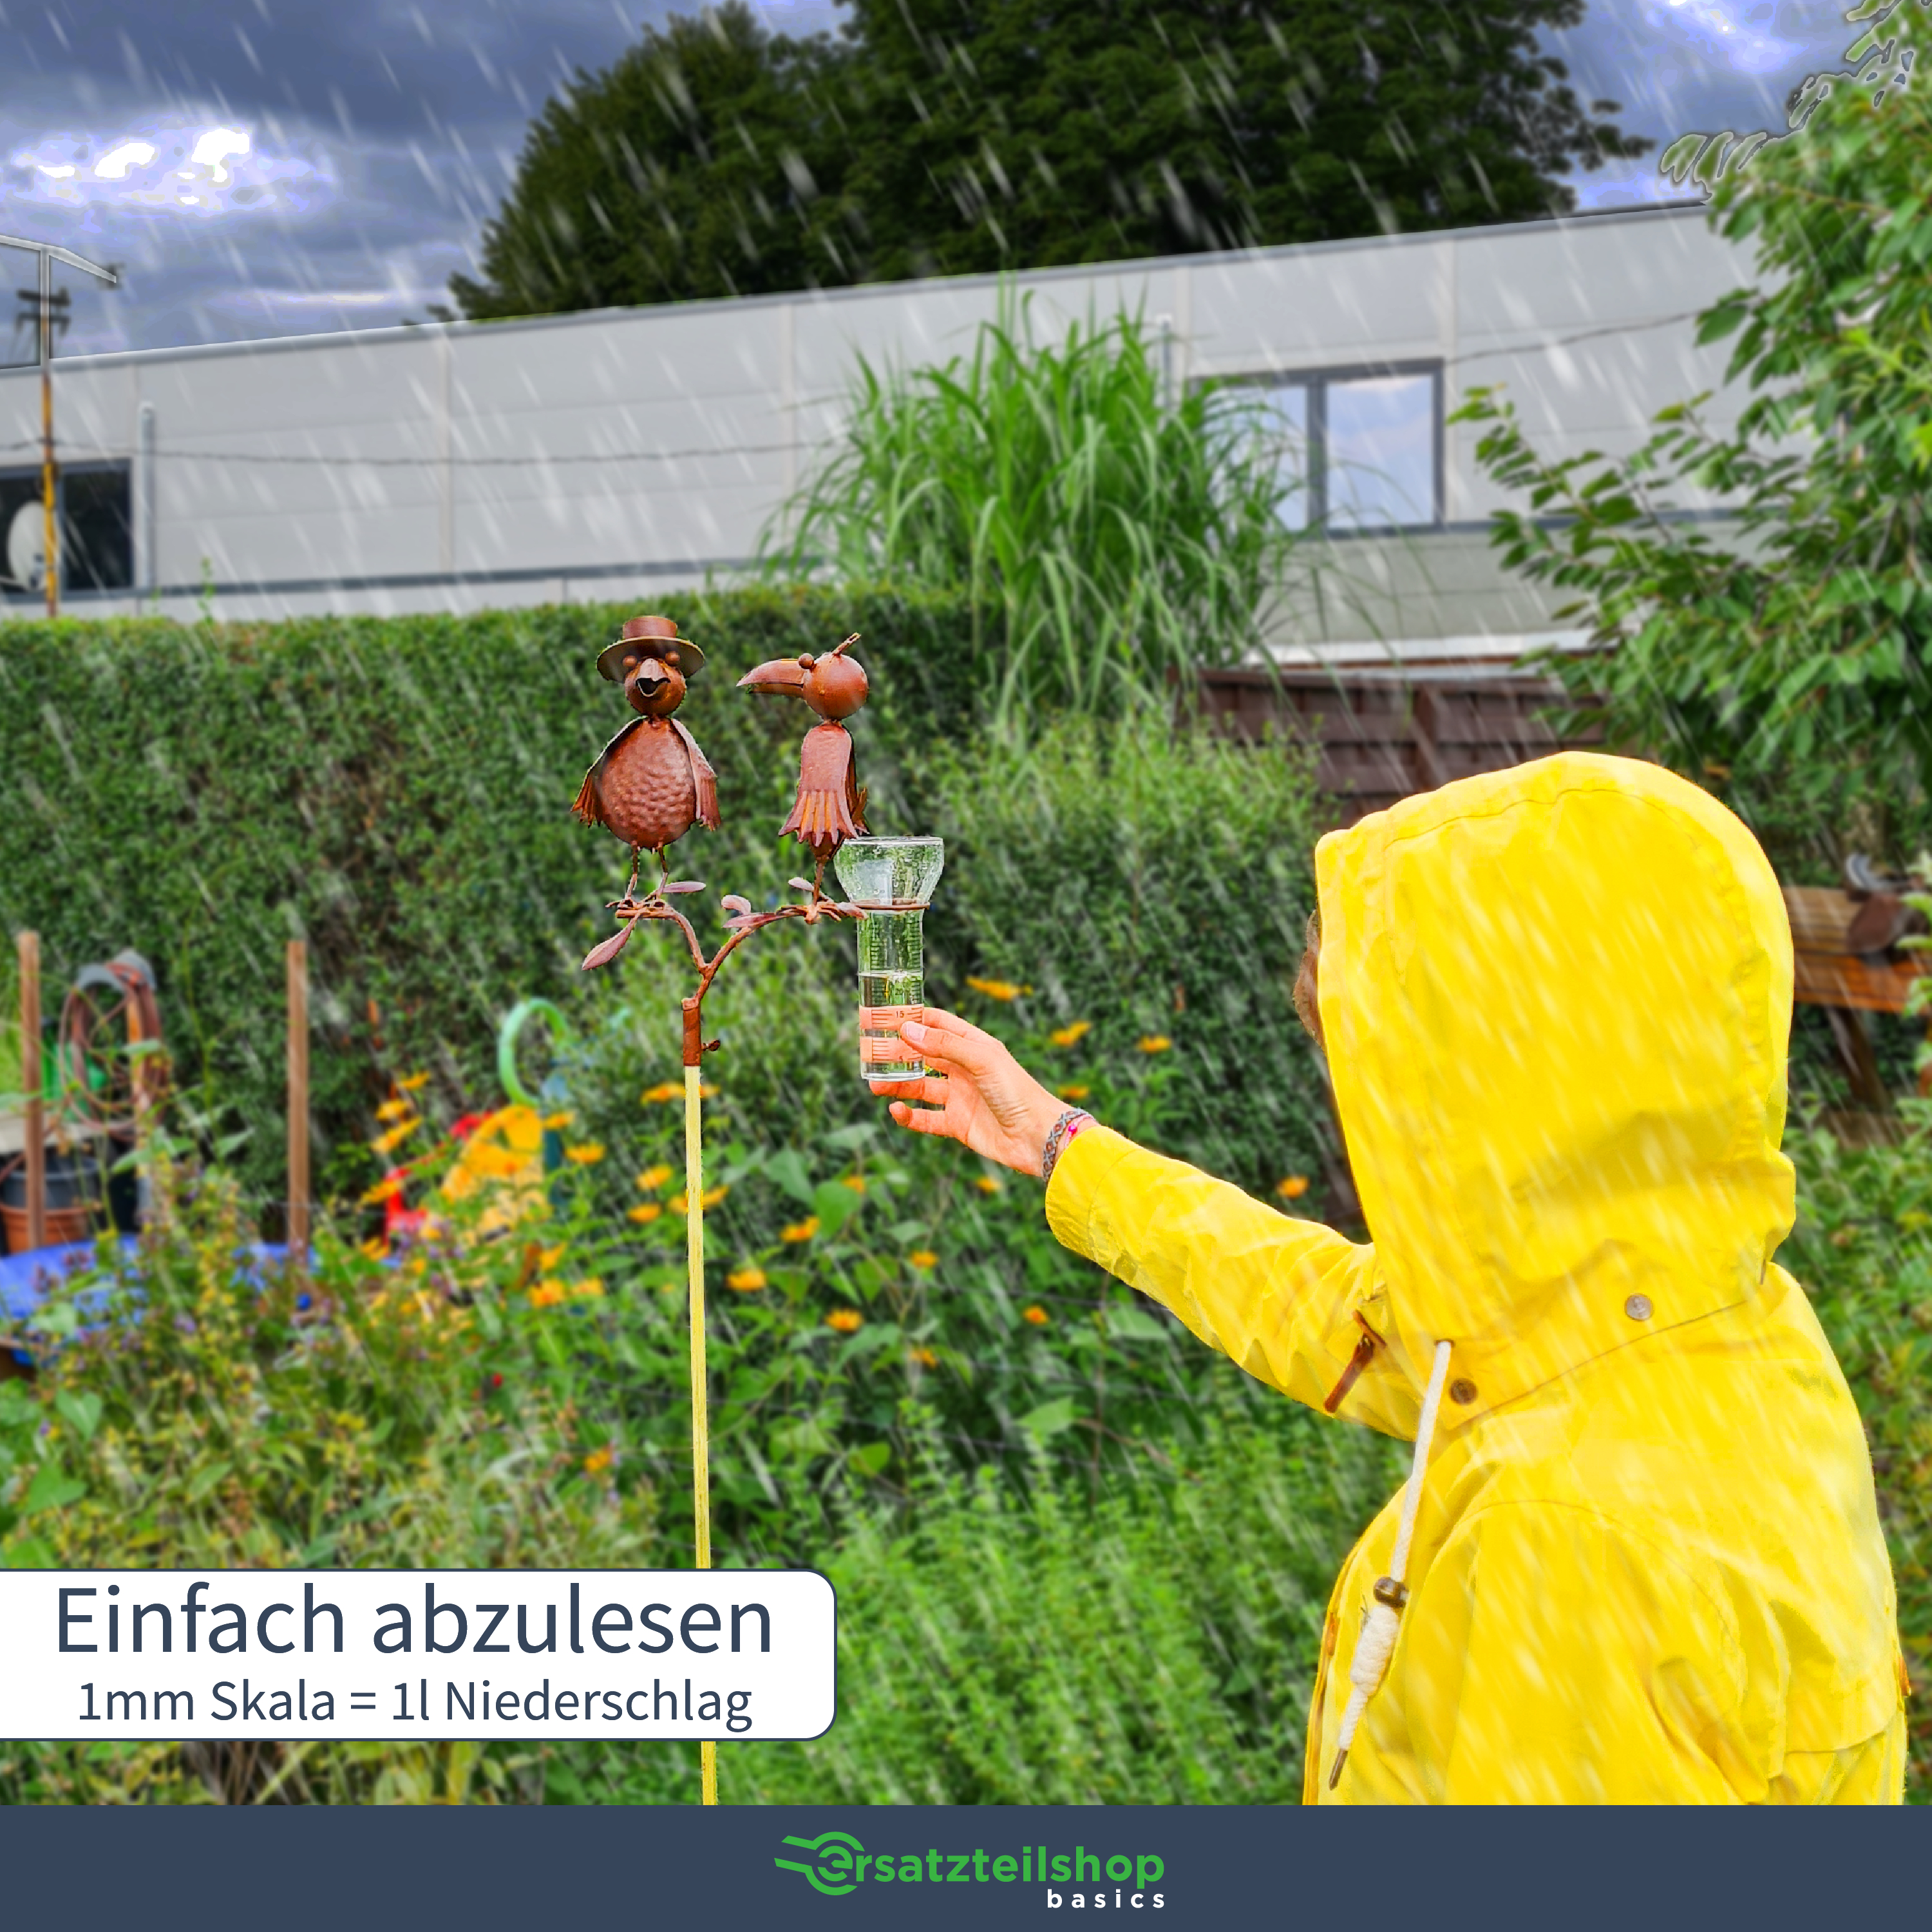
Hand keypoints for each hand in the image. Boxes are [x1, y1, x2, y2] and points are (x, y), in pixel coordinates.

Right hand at [869, 1007, 1068, 1175]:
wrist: (1038, 1137)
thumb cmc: (1018, 1091)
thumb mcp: (981, 1059)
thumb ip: (943, 1044)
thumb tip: (907, 1030)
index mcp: (974, 1046)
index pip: (938, 1024)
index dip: (913, 1020)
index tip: (884, 1016)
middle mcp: (965, 1069)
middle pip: (924, 1056)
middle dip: (898, 1054)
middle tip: (870, 1053)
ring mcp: (960, 1097)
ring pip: (920, 1087)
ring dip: (897, 1085)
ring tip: (876, 1084)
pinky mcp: (957, 1124)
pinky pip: (925, 1118)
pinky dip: (908, 1115)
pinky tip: (896, 1110)